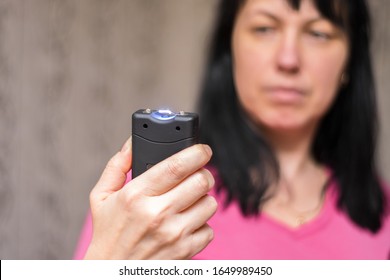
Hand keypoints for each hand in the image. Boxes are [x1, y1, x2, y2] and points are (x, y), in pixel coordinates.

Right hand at [84, 137, 216, 258]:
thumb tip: (133, 142)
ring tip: (187, 201)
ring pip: (209, 203)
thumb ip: (117, 165)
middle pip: (201, 181)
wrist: (112, 273)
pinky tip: (185, 223)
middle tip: (196, 175)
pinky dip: (201, 223)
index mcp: (136, 196)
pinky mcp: (185, 251)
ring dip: (202, 198)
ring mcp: (174, 234)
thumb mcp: (102, 196)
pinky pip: (210, 228)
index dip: (196, 152)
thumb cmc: (108, 233)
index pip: (177, 166)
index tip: (202, 150)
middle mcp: (157, 214)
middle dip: (203, 173)